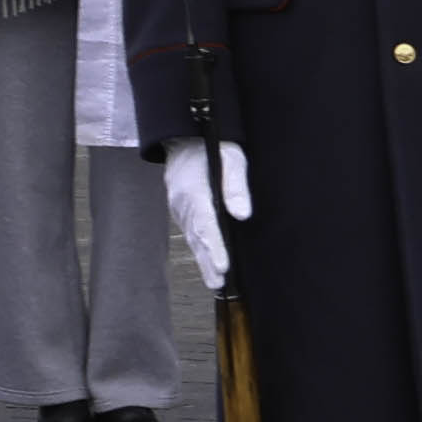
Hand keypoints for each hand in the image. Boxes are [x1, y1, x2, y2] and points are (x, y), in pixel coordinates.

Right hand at [158, 140, 245, 289]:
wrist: (185, 137)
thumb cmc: (214, 145)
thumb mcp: (232, 157)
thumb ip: (236, 185)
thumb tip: (242, 214)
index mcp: (194, 191)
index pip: (206, 224)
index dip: (215, 247)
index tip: (224, 266)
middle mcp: (183, 203)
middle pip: (197, 237)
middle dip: (208, 261)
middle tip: (219, 283)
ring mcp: (179, 207)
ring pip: (193, 237)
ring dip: (203, 260)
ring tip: (215, 282)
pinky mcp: (182, 208)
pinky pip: (191, 232)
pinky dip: (199, 249)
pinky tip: (208, 263)